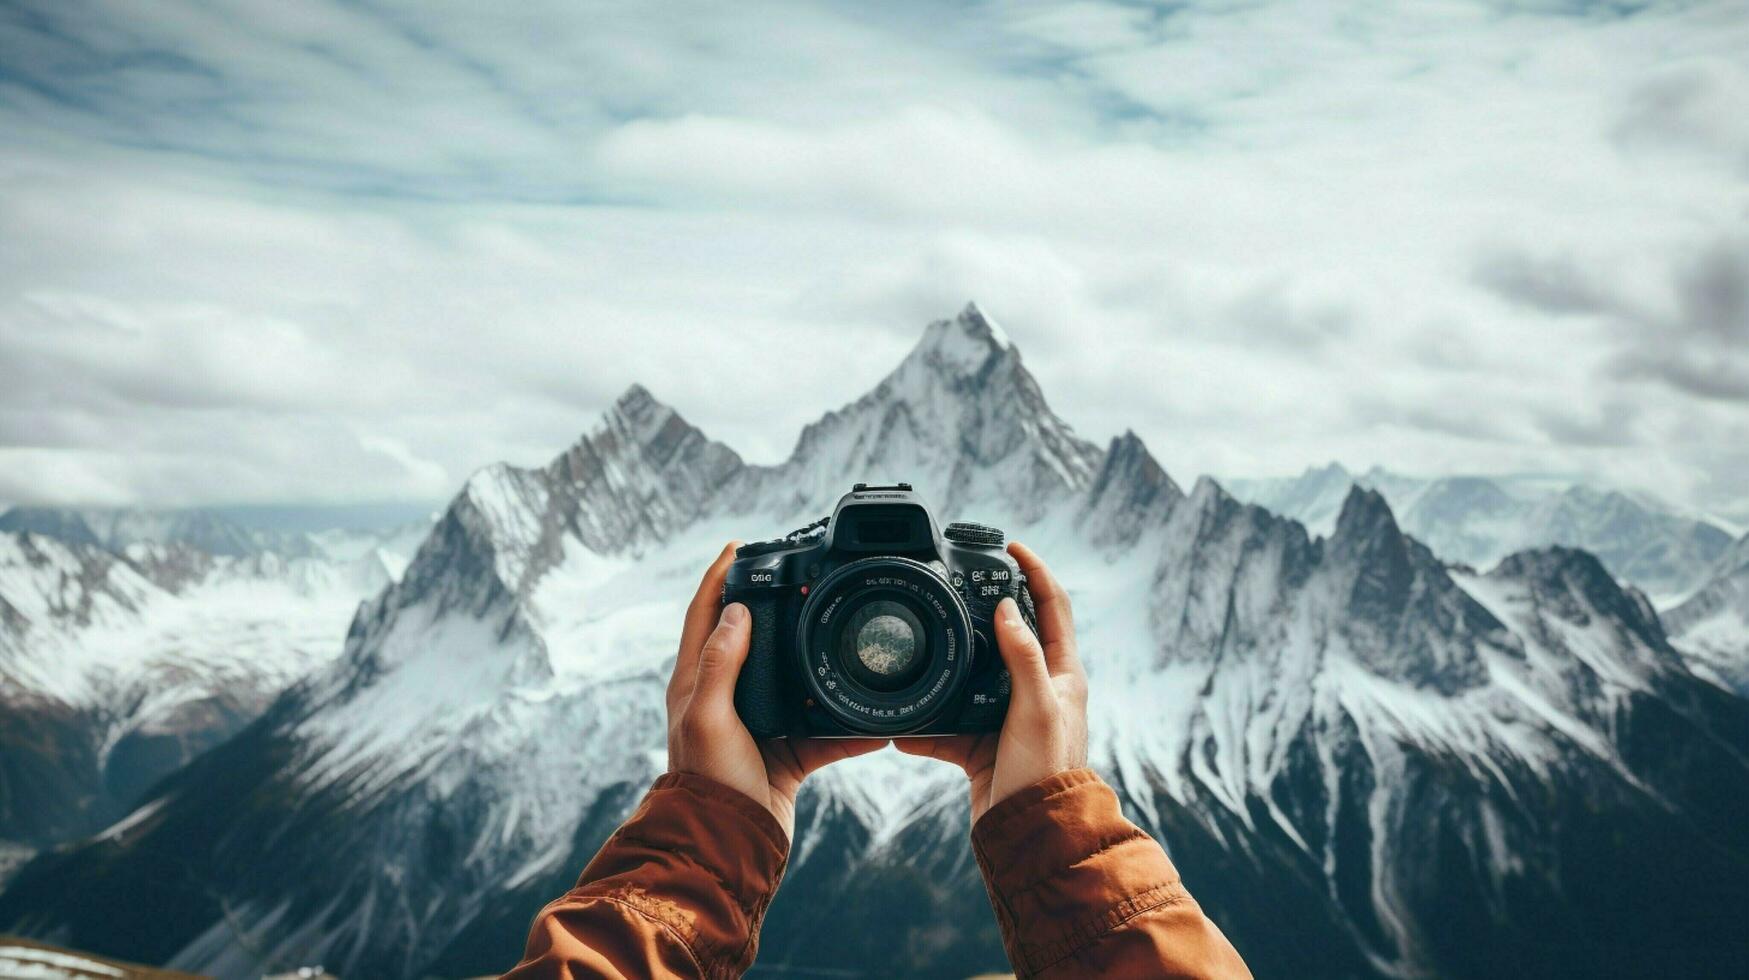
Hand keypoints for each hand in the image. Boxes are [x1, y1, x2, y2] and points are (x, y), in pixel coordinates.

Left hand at [666, 542, 888, 840]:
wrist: (729, 849)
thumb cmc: (708, 784)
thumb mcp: (710, 717)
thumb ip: (722, 664)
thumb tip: (738, 609)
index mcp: (696, 682)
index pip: (705, 614)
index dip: (720, 576)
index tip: (740, 544)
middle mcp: (726, 698)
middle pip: (755, 639)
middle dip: (780, 608)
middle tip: (808, 581)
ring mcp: (759, 725)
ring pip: (798, 683)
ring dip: (824, 666)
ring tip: (851, 641)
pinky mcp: (788, 754)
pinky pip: (826, 732)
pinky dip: (850, 728)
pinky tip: (877, 723)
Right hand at [897, 541, 1087, 822]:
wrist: (1030, 838)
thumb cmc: (1047, 774)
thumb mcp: (1036, 708)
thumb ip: (1022, 657)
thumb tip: (1006, 608)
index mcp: (1061, 675)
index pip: (1052, 607)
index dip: (1035, 570)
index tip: (1009, 545)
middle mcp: (1037, 691)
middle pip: (1008, 635)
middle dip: (981, 611)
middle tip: (955, 586)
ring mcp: (1009, 718)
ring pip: (971, 679)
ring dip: (944, 672)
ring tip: (918, 656)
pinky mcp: (983, 746)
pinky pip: (949, 725)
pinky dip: (926, 726)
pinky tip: (904, 731)